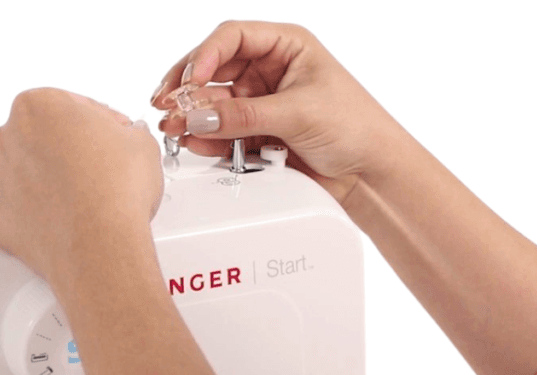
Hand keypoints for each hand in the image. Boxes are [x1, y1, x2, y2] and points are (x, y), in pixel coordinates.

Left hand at [0, 88, 163, 292]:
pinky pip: (15, 209)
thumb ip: (126, 132)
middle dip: (65, 150)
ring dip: (47, 180)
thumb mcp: (140, 141)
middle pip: (39, 137)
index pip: (68, 105)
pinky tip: (60, 217)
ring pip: (23, 173)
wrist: (99, 245)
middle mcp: (6, 138)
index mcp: (36, 106)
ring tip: (80, 197)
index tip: (107, 135)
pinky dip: (34, 213)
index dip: (96, 121)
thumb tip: (127, 139)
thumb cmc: (115, 192)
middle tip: (94, 167)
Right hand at [152, 21, 410, 201]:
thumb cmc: (356, 128)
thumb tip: (198, 116)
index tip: (192, 79)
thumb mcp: (297, 113)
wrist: (369, 174)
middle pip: (213, 70)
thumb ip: (243, 115)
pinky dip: (205, 138)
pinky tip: (195, 143)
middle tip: (167, 104)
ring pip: (212, 103)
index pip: (233, 37)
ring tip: (175, 128)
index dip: (206, 55)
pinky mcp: (253, 133)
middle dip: (188, 88)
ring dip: (192, 116)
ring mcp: (259, 102)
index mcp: (286, 46)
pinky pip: (219, 131)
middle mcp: (268, 71)